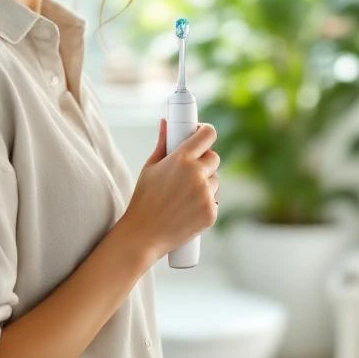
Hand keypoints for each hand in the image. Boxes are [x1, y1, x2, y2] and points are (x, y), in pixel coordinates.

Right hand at [120, 118, 218, 262]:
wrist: (143, 235)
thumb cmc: (143, 199)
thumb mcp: (150, 167)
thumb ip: (163, 142)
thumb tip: (166, 122)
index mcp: (182, 159)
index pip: (208, 134)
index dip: (206, 132)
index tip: (200, 135)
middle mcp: (197, 175)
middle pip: (214, 158)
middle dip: (204, 161)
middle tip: (189, 171)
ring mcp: (206, 195)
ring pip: (215, 180)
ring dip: (205, 184)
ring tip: (183, 195)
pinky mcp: (211, 213)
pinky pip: (214, 200)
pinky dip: (205, 203)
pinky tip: (188, 209)